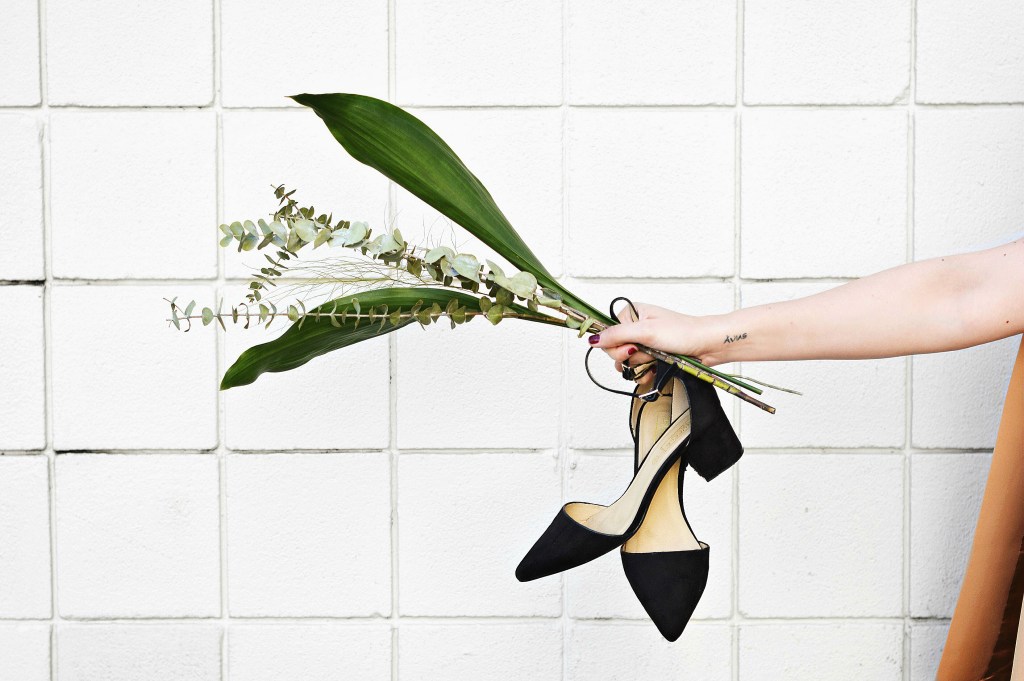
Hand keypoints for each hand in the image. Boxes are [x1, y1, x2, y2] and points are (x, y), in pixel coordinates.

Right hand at [588, 302, 719, 387]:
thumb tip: (592, 339)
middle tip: (647, 353)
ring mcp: (643, 342)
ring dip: (639, 365)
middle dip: (631, 356)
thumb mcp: (646, 331)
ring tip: (655, 360)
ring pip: (626, 362)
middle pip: (615, 350)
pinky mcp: (652, 355)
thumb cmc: (683, 332)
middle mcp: (635, 326)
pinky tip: (653, 371)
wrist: (708, 345)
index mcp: (631, 313)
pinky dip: (643, 373)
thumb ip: (617, 335)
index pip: (607, 335)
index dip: (616, 346)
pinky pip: (637, 369)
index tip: (632, 348)